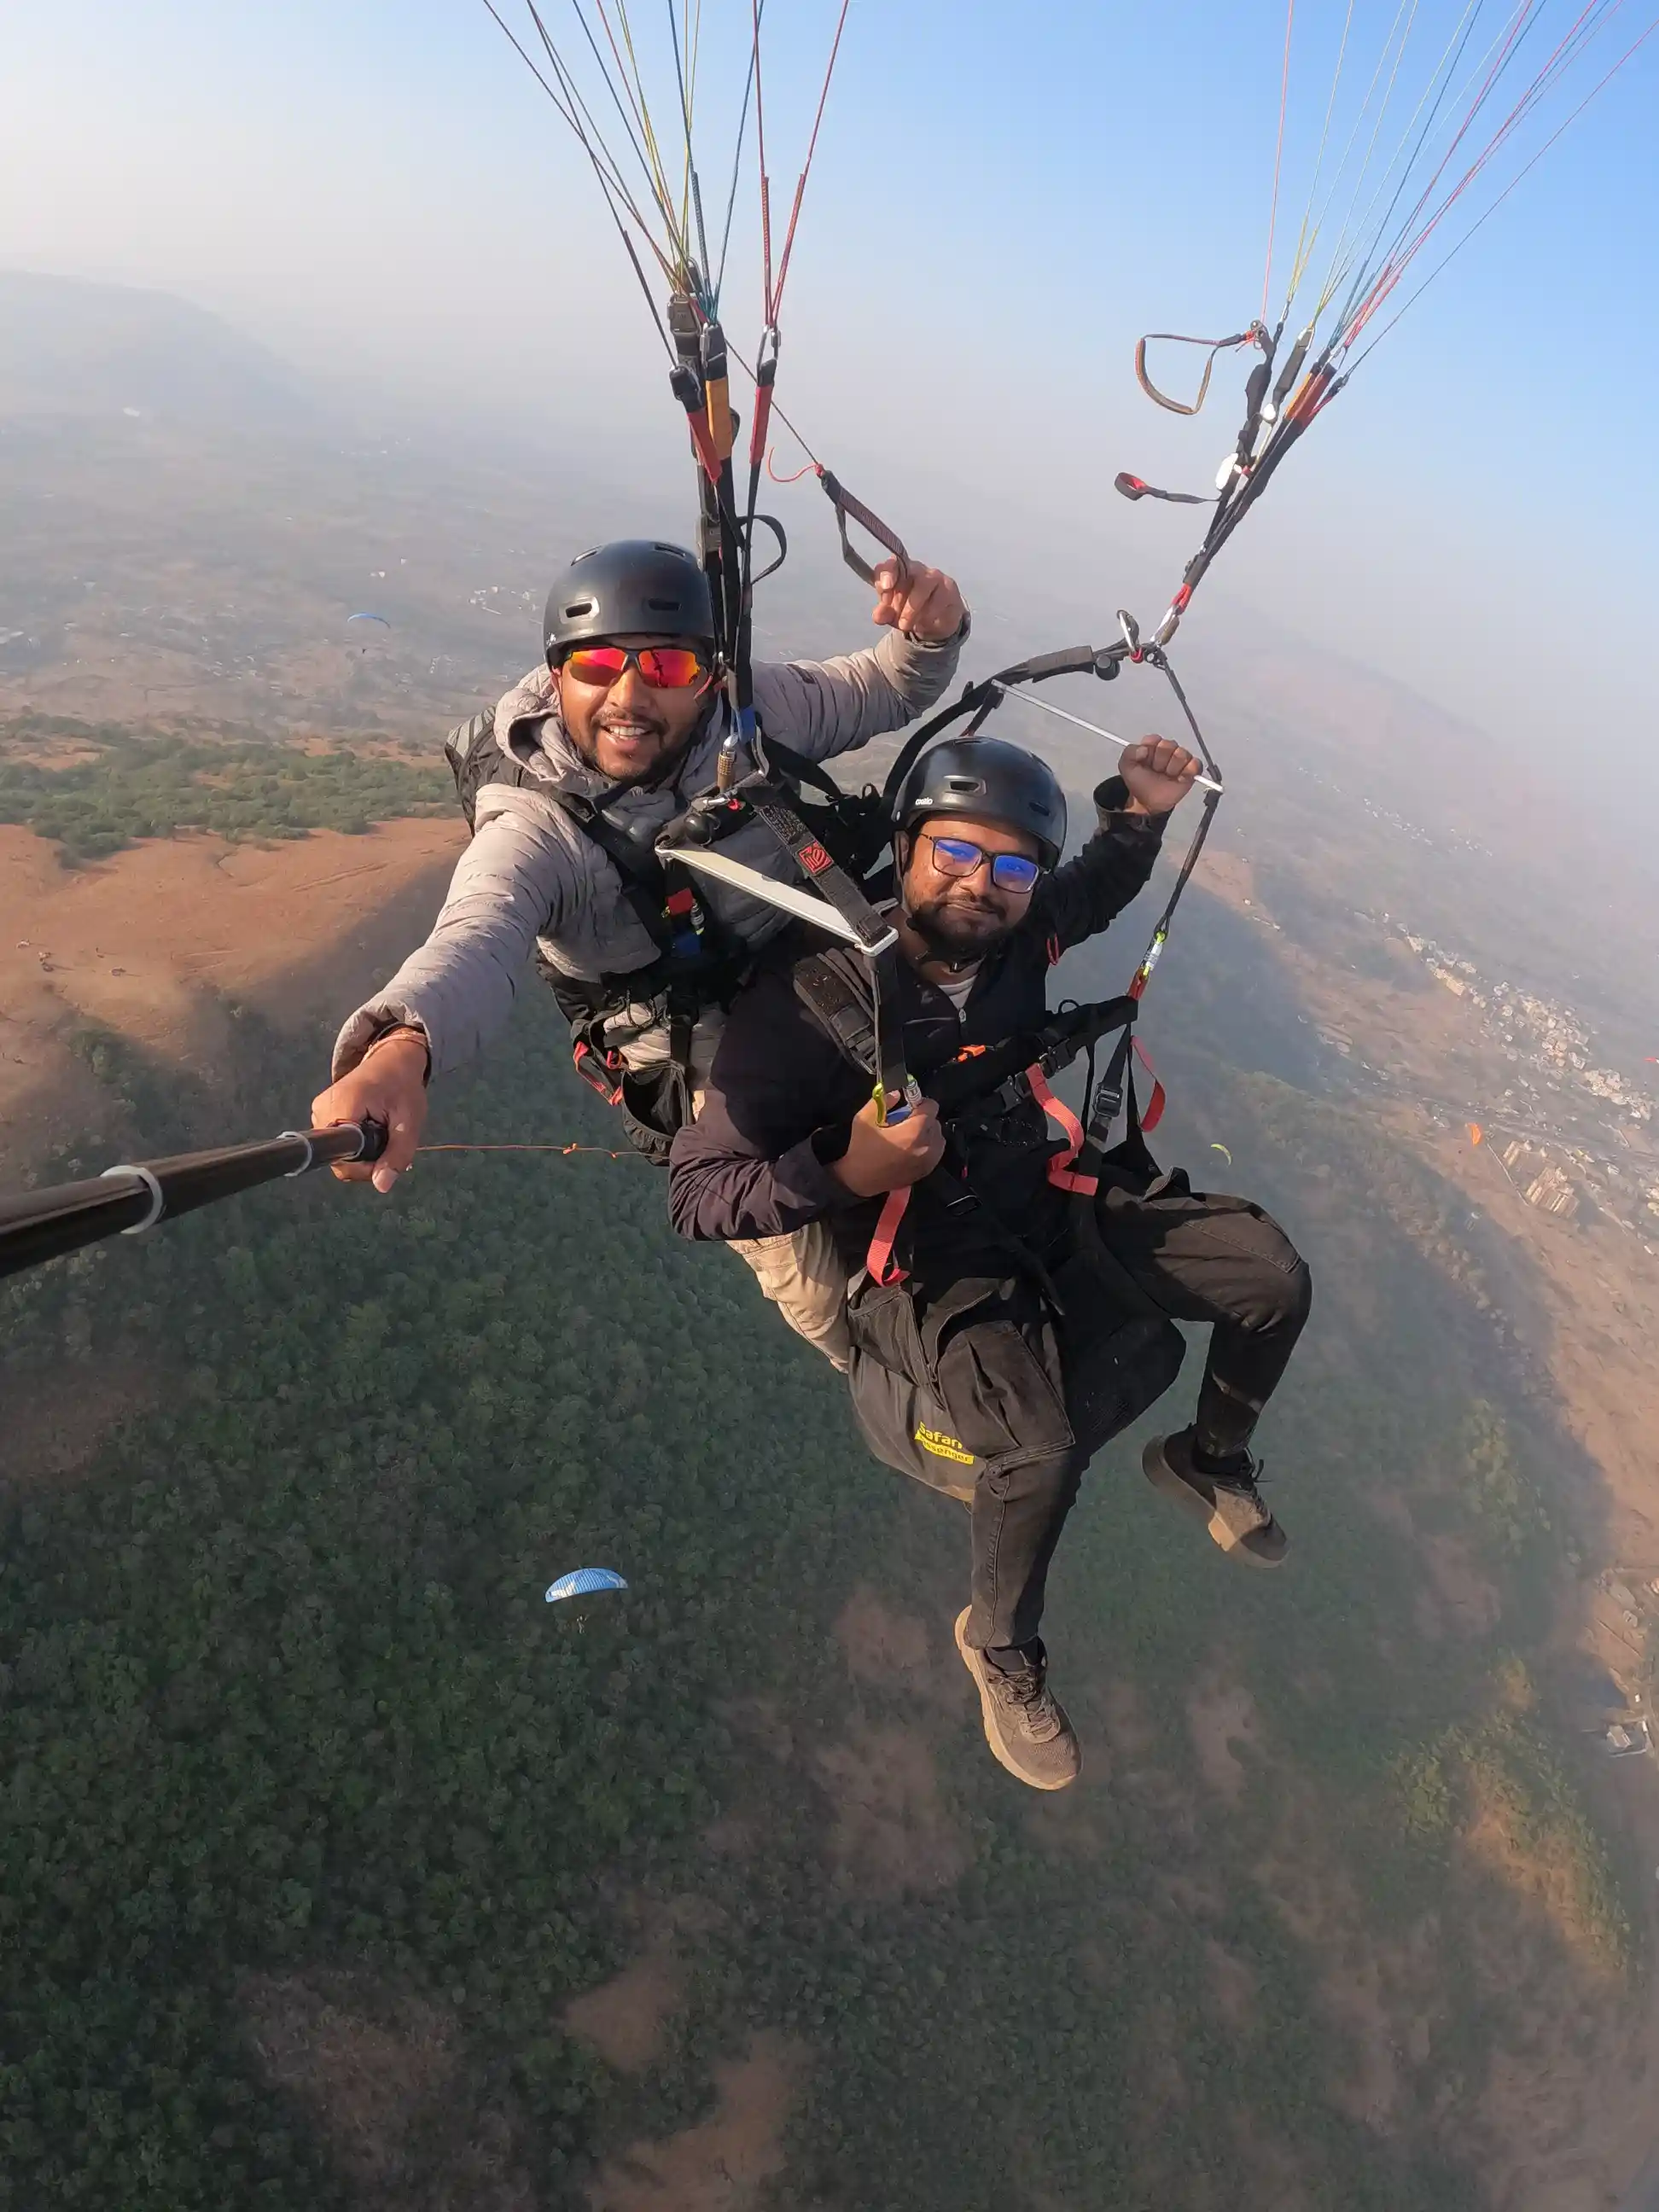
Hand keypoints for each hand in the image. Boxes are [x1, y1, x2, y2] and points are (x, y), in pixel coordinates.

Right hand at [310, 1030, 429, 1192]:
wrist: (392, 1060)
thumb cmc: (403, 1087)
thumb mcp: (409, 1122)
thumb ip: (397, 1154)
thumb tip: (382, 1186)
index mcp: (341, 1108)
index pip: (341, 1158)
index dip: (363, 1167)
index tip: (385, 1157)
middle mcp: (321, 1111)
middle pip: (338, 1159)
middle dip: (366, 1161)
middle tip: (389, 1143)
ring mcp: (318, 1111)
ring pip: (338, 1153)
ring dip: (362, 1153)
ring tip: (382, 1133)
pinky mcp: (322, 1113)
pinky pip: (337, 1142)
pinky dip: (356, 1144)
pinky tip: (371, 1131)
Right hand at [829, 1095, 944, 1197]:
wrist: (861, 1180)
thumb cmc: (862, 1148)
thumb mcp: (865, 1119)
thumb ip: (883, 1101)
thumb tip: (898, 1093)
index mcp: (913, 1131)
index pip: (931, 1107)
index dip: (920, 1102)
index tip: (909, 1105)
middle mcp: (927, 1146)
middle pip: (935, 1121)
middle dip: (922, 1118)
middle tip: (905, 1121)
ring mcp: (929, 1160)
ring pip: (938, 1137)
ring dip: (927, 1132)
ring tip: (909, 1136)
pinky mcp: (927, 1170)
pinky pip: (937, 1151)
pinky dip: (929, 1146)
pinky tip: (912, 1148)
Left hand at [872, 562, 964, 641]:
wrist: (936, 622)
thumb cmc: (910, 611)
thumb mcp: (893, 615)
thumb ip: (884, 613)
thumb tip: (878, 616)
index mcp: (898, 572)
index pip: (891, 564)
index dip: (887, 573)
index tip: (885, 588)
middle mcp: (916, 569)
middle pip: (908, 571)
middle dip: (900, 598)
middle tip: (899, 622)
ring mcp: (934, 576)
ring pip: (924, 584)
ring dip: (913, 608)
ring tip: (908, 625)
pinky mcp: (949, 588)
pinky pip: (939, 598)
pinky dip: (930, 614)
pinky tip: (926, 622)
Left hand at [1118, 736, 1200, 815]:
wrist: (1147, 802)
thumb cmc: (1139, 783)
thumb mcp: (1126, 767)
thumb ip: (1129, 753)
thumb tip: (1143, 749)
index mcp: (1152, 745)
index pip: (1154, 739)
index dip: (1149, 751)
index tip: (1145, 761)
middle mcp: (1167, 749)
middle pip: (1169, 745)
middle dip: (1160, 761)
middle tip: (1156, 771)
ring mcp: (1181, 759)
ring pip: (1182, 753)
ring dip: (1172, 768)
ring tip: (1167, 776)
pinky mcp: (1191, 770)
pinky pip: (1195, 764)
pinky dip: (1188, 771)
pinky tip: (1179, 779)